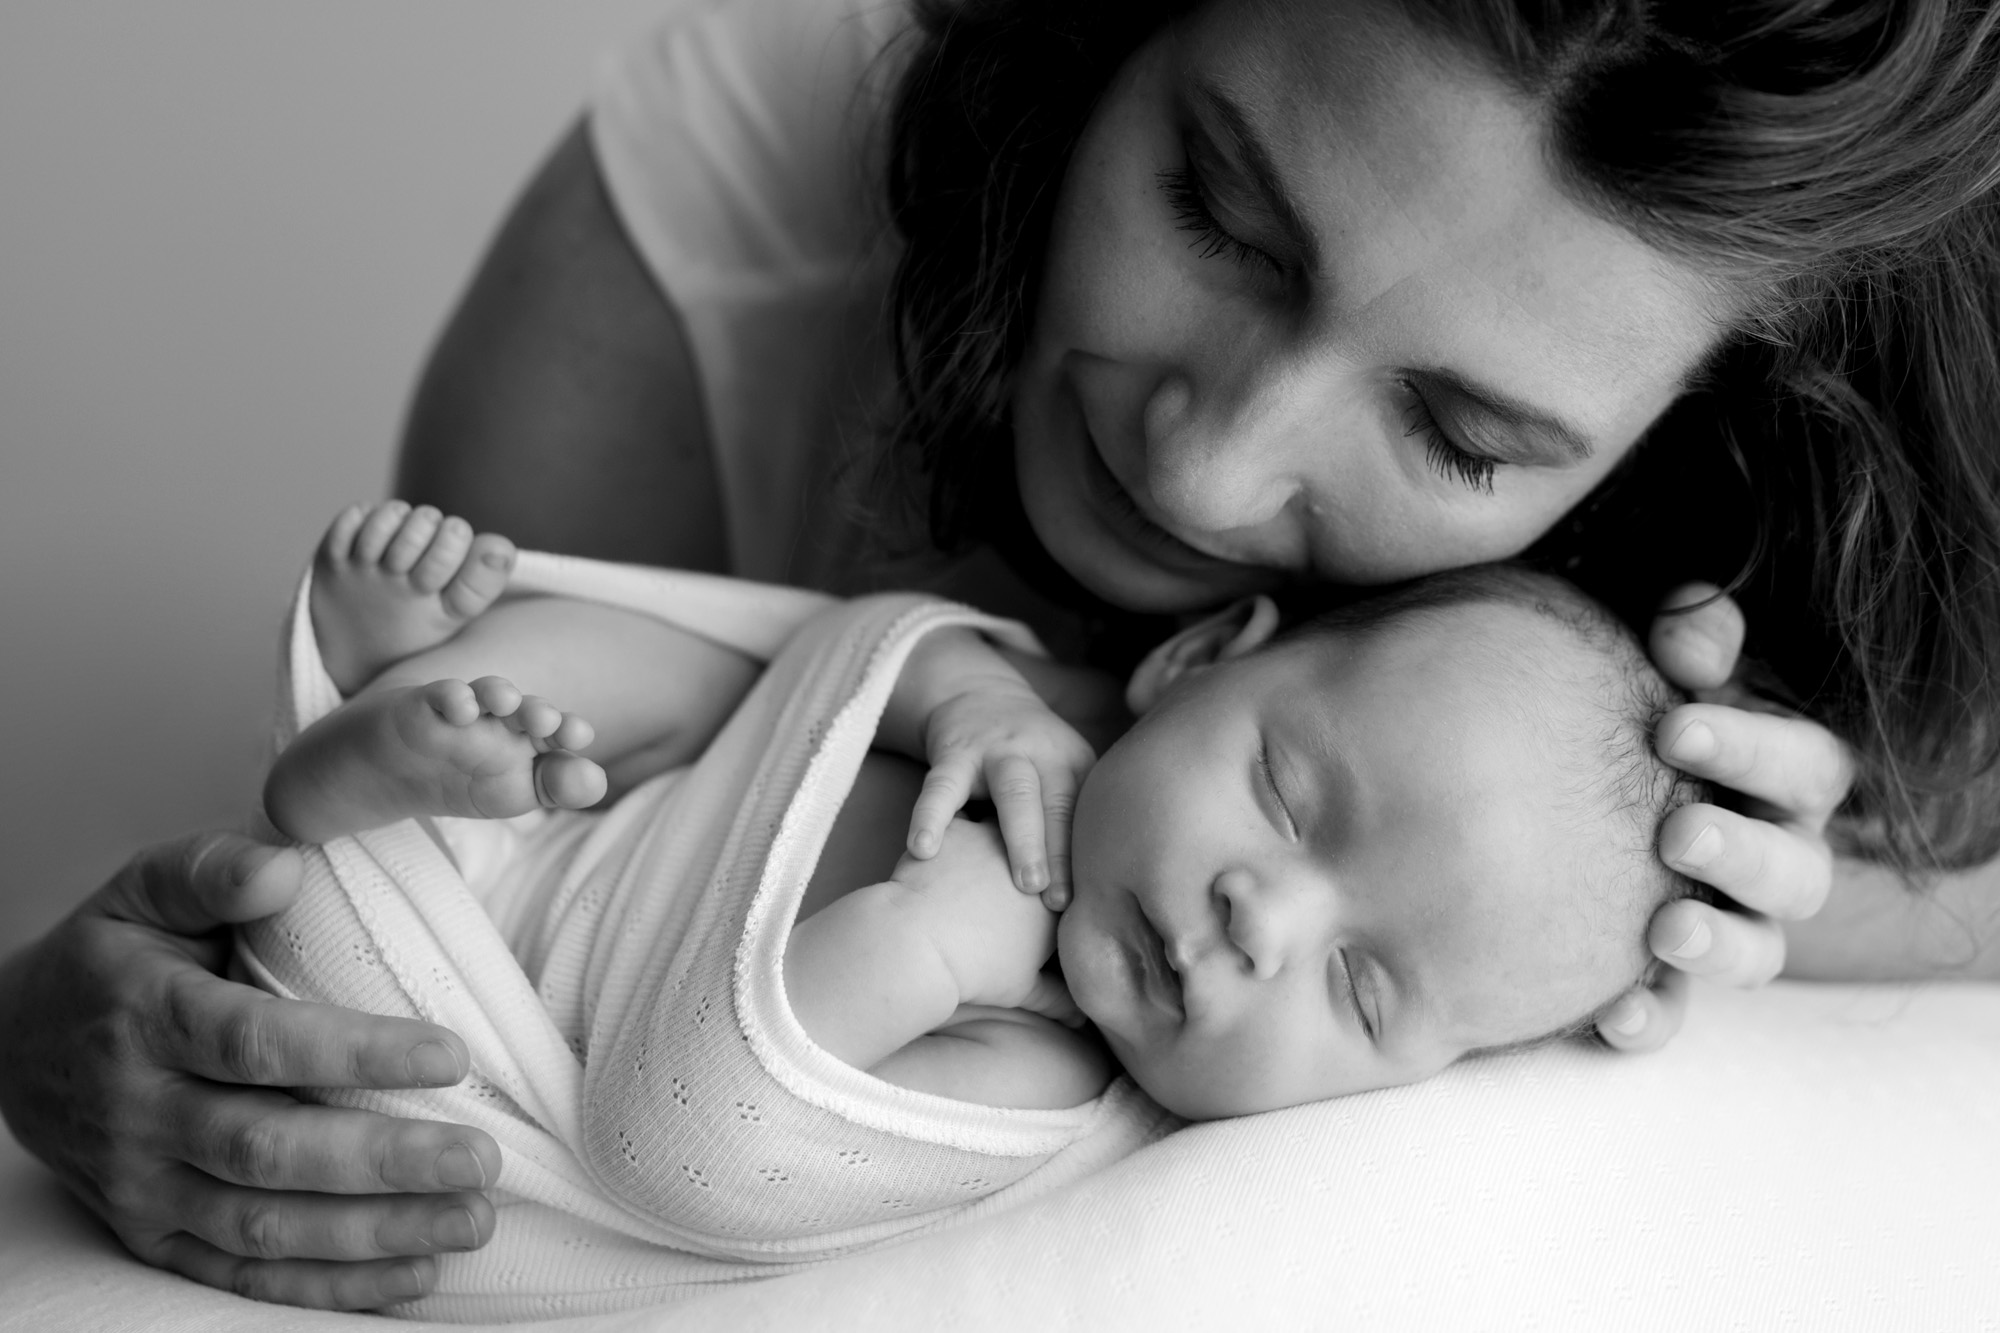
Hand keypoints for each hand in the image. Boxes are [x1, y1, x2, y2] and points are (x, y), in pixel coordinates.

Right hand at [0, 829, 502, 1308]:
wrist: (9, 1045)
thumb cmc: (111, 957)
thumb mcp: (143, 890)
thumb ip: (211, 870)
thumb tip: (286, 867)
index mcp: (146, 1018)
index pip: (256, 1042)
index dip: (355, 1050)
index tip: (451, 1053)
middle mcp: (139, 1112)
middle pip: (267, 1149)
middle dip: (382, 1161)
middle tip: (481, 1157)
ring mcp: (142, 1185)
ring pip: (261, 1224)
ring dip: (373, 1232)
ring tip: (471, 1219)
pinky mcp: (152, 1235)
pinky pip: (241, 1274)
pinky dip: (329, 1285)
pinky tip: (414, 1273)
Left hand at [891, 818, 1061, 1011]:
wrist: (922, 947)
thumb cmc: (974, 974)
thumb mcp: (1021, 992)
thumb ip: (1056, 1000)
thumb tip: (1081, 1020)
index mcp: (1056, 898)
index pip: (1067, 883)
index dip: (1059, 887)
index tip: (1045, 898)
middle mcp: (1033, 859)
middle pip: (1042, 848)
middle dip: (1033, 857)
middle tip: (1013, 874)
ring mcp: (996, 838)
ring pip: (1004, 826)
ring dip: (996, 838)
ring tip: (979, 856)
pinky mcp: (960, 828)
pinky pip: (961, 819)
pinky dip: (955, 832)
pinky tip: (943, 842)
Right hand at [897, 632, 1096, 909]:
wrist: (979, 693)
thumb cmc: (1028, 757)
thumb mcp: (1059, 772)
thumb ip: (1068, 820)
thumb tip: (1078, 900)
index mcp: (1072, 765)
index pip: (1080, 817)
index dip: (1080, 860)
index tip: (1077, 904)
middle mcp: (1042, 754)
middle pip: (1056, 803)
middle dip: (1059, 852)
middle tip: (1057, 900)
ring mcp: (998, 751)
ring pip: (1015, 792)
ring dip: (1022, 839)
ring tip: (1020, 884)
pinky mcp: (955, 752)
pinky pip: (942, 787)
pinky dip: (930, 817)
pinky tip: (922, 849)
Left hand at [1595, 584, 1854, 1050]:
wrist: (1556, 772)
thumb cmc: (1631, 704)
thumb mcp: (1663, 658)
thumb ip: (1690, 635)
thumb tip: (1686, 630)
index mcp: (1783, 777)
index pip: (1807, 766)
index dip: (1754, 748)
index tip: (1674, 727)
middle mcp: (1772, 858)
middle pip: (1796, 873)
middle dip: (1742, 853)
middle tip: (1678, 832)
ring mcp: (1725, 923)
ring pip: (1756, 953)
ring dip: (1717, 946)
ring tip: (1663, 929)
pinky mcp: (1662, 978)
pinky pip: (1670, 1012)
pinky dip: (1649, 1017)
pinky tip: (1608, 1014)